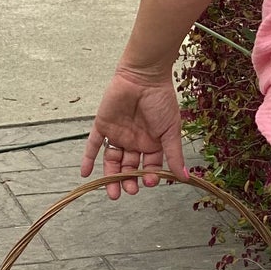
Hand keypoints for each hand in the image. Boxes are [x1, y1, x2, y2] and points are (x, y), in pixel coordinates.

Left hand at [83, 67, 186, 199]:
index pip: (149, 166)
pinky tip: (85, 174)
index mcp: (152, 143)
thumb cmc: (161, 100)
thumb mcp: (171, 130)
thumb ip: (174, 154)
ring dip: (111, 177)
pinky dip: (88, 159)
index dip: (149, 176)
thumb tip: (184, 177)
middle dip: (129, 181)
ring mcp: (117, 135)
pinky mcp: (102, 126)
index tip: (150, 183)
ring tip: (113, 192)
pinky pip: (93, 145)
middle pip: (129, 167)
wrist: (144, 77)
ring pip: (112, 161)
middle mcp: (134, 141)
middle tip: (129, 191)